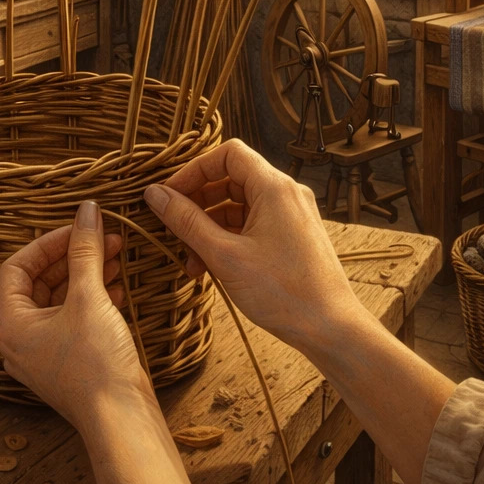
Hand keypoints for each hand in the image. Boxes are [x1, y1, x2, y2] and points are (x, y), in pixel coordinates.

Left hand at [0, 201, 149, 427]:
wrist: (122, 421)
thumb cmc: (96, 364)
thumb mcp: (89, 298)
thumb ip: (85, 251)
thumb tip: (88, 211)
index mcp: (9, 324)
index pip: (17, 266)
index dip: (48, 242)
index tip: (79, 228)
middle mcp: (19, 339)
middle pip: (38, 281)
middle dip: (73, 256)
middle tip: (103, 237)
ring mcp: (42, 353)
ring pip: (58, 299)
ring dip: (85, 274)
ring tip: (115, 255)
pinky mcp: (67, 361)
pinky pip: (72, 318)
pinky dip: (92, 297)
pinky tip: (117, 287)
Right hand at [143, 139, 362, 352]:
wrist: (330, 329)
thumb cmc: (282, 292)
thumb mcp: (224, 255)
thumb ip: (186, 221)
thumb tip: (154, 194)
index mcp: (274, 187)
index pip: (227, 154)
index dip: (194, 170)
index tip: (170, 195)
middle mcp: (285, 194)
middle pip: (230, 179)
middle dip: (197, 203)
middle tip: (173, 228)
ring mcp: (290, 215)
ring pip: (238, 206)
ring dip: (209, 227)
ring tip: (190, 260)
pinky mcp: (291, 237)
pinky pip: (251, 225)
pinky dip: (227, 239)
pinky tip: (209, 267)